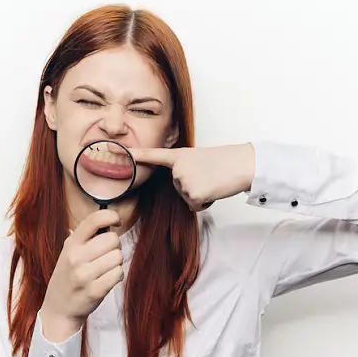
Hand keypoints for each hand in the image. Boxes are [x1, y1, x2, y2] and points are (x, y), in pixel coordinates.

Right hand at [40, 209, 123, 340]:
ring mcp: (84, 275)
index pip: (95, 220)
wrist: (58, 309)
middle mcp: (76, 257)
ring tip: (105, 269)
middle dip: (114, 246)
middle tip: (106, 255)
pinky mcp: (94, 291)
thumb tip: (111, 220)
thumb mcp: (69, 251)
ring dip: (116, 263)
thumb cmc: (69, 275)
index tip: (117, 222)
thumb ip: (87, 236)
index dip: (112, 216)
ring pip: (118, 257)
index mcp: (71, 243)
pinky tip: (107, 279)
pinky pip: (118, 274)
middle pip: (113, 239)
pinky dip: (117, 275)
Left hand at [129, 143, 255, 211]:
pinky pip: (195, 206)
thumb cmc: (225, 162)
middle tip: (210, 176)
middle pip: (178, 187)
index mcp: (179, 155)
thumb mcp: (200, 160)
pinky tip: (214, 190)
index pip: (154, 155)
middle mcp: (177, 168)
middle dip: (194, 186)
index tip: (116, 149)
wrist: (241, 164)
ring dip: (201, 194)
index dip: (135, 154)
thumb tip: (185, 184)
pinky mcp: (193, 194)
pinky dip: (206, 203)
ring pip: (187, 198)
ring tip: (213, 181)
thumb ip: (186, 168)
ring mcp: (184, 181)